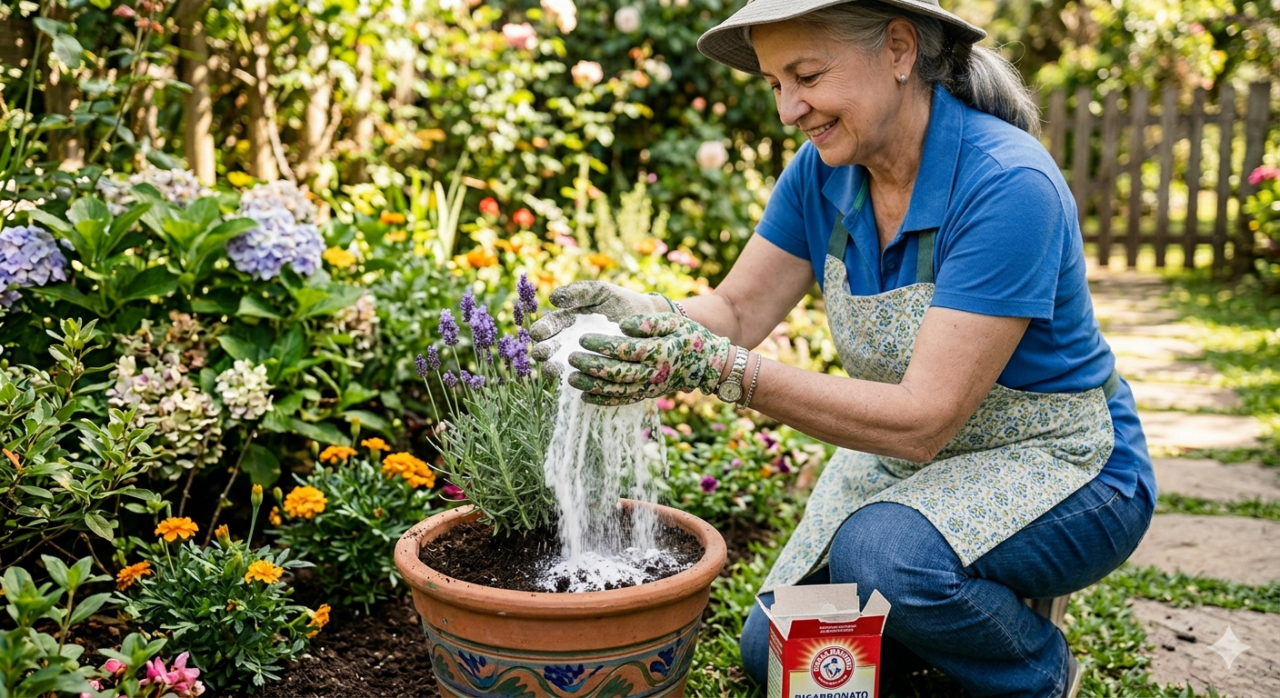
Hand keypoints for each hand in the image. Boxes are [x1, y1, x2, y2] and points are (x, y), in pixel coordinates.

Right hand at [529, 281, 673, 376]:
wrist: (646, 319)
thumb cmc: (620, 302)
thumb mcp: (600, 292)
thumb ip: (578, 292)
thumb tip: (553, 297)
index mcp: (566, 321)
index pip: (548, 327)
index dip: (542, 330)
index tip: (538, 333)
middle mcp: (568, 342)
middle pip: (550, 349)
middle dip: (544, 351)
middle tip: (541, 354)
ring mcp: (580, 359)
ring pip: (561, 366)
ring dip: (553, 369)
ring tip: (552, 370)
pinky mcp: (594, 373)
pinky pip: (582, 379)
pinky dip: (575, 381)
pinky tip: (572, 381)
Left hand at [566, 313, 731, 405]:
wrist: (706, 364)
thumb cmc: (688, 337)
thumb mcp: (674, 322)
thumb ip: (649, 322)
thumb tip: (624, 325)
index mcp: (661, 352)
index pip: (627, 350)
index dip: (603, 345)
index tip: (583, 338)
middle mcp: (654, 374)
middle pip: (618, 373)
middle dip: (592, 366)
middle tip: (571, 359)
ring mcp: (650, 388)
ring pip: (618, 391)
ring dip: (593, 386)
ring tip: (571, 379)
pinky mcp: (647, 395)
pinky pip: (623, 401)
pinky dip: (604, 401)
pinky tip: (585, 396)